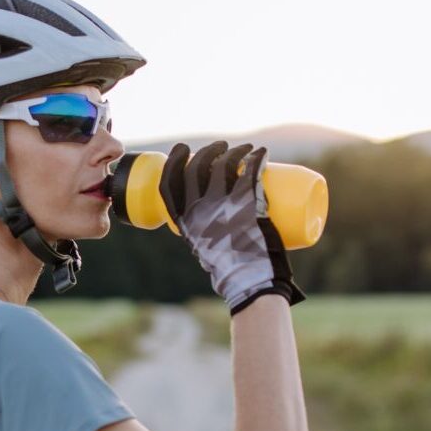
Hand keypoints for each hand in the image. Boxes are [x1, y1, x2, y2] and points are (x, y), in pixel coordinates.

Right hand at [158, 141, 304, 314]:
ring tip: (245, 149)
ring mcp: (223, 205)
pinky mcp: (248, 203)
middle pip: (198, 167)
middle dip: (207, 151)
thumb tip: (210, 220)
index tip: (182, 149)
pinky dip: (257, 157)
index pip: (169, 183)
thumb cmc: (229, 270)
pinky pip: (251, 171)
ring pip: (224, 165)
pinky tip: (261, 152)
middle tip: (221, 148)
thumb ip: (203, 233)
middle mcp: (200, 210)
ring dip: (234, 150)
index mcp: (184, 222)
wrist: (251, 282)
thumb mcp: (204, 249)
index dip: (173, 161)